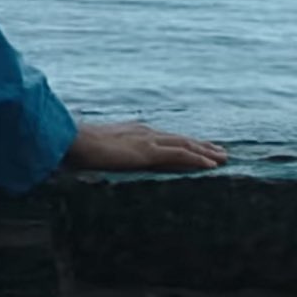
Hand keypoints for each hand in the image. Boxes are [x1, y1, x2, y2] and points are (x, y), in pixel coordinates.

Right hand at [64, 121, 226, 171]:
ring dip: (206, 151)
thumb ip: (110, 152)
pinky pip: (180, 155)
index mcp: (135, 131)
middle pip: (181, 139)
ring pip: (186, 145)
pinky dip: (198, 159)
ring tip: (223, 158)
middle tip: (221, 152)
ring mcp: (148, 141)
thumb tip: (108, 159)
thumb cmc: (79, 146)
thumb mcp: (99, 149)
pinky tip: (211, 165)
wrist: (73, 139)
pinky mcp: (148, 151)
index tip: (199, 146)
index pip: (166, 138)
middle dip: (202, 145)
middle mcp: (145, 132)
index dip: (185, 142)